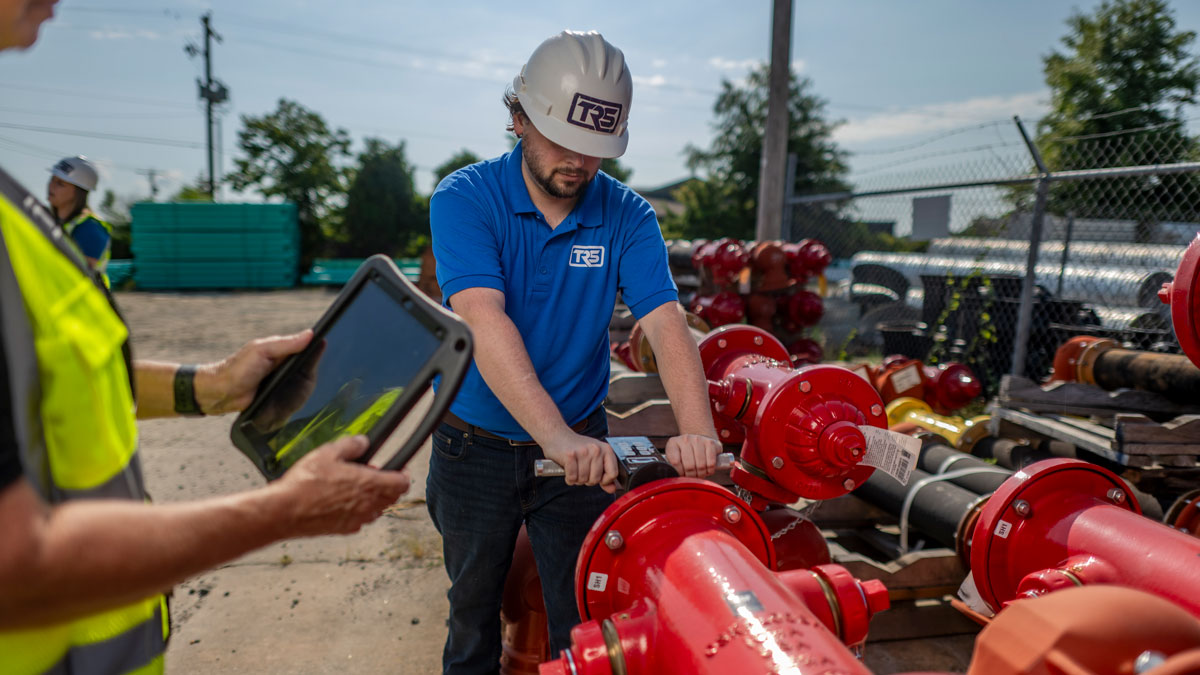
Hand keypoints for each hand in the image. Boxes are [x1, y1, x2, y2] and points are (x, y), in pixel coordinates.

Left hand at [198, 330, 314, 415]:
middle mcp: (283, 366)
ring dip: (308, 383)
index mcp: (280, 351)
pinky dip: (300, 396)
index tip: (326, 342)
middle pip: (309, 366)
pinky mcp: (281, 399)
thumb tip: (310, 334)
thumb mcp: (262, 350)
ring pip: (305, 383)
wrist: (221, 393)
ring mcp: (282, 383)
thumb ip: (286, 344)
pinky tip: (303, 396)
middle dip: (314, 366)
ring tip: (310, 382)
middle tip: (320, 367)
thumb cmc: (238, 368)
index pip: (304, 346)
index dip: (316, 345)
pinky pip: (297, 398)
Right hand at [272, 435, 410, 535]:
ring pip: (378, 509)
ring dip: (374, 498)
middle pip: (392, 497)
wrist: (284, 512)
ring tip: (355, 487)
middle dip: (388, 485)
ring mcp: (357, 519)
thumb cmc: (305, 484)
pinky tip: (342, 501)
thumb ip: (351, 445)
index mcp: (369, 485)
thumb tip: (363, 442)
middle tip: (373, 474)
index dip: (402, 474)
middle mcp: (368, 505)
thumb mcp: (328, 453)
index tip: (398, 469)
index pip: (402, 484)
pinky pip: (361, 519)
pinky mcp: (345, 529)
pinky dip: (359, 510)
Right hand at [542, 432, 618, 493]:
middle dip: (587, 480)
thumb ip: (605, 474)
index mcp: (606, 449)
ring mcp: (583, 452)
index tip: (598, 477)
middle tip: (581, 471)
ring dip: (577, 479)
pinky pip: (572, 478)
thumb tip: (612, 489)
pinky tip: (568, 471)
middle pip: (596, 479)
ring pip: (583, 480)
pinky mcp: (570, 455)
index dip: (605, 480)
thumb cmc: (577, 448)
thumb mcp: (595, 458)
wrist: (558, 436)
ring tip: (574, 469)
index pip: (613, 473)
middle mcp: (596, 449)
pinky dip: (569, 479)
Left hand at [664, 434, 721, 477]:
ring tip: (699, 474)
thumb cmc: (686, 454)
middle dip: (691, 476)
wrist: (699, 442)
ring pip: (701, 465)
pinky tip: (707, 470)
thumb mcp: (675, 457)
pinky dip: (709, 471)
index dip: (680, 473)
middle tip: (692, 478)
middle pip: (689, 466)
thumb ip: (673, 466)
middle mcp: (685, 439)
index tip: (682, 475)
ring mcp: (698, 439)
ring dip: (701, 474)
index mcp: (673, 443)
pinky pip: (711, 463)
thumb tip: (676, 478)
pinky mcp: (710, 443)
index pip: (675, 463)